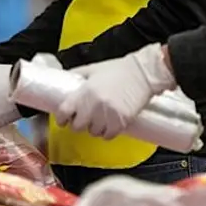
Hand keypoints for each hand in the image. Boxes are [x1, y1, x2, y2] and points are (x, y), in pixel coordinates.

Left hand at [55, 44, 174, 139]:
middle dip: (79, 123)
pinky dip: (107, 132)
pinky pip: (108, 136)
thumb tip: (65, 79)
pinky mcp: (121, 122)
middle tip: (84, 118)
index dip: (62, 118)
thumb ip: (78, 75)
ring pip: (93, 132)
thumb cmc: (119, 69)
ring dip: (94, 128)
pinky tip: (109, 124)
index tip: (64, 119)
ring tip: (100, 119)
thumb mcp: (94, 68)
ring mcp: (107, 116)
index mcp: (84, 92)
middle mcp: (94, 106)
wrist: (143, 73)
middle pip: (77, 126)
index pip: (64, 113)